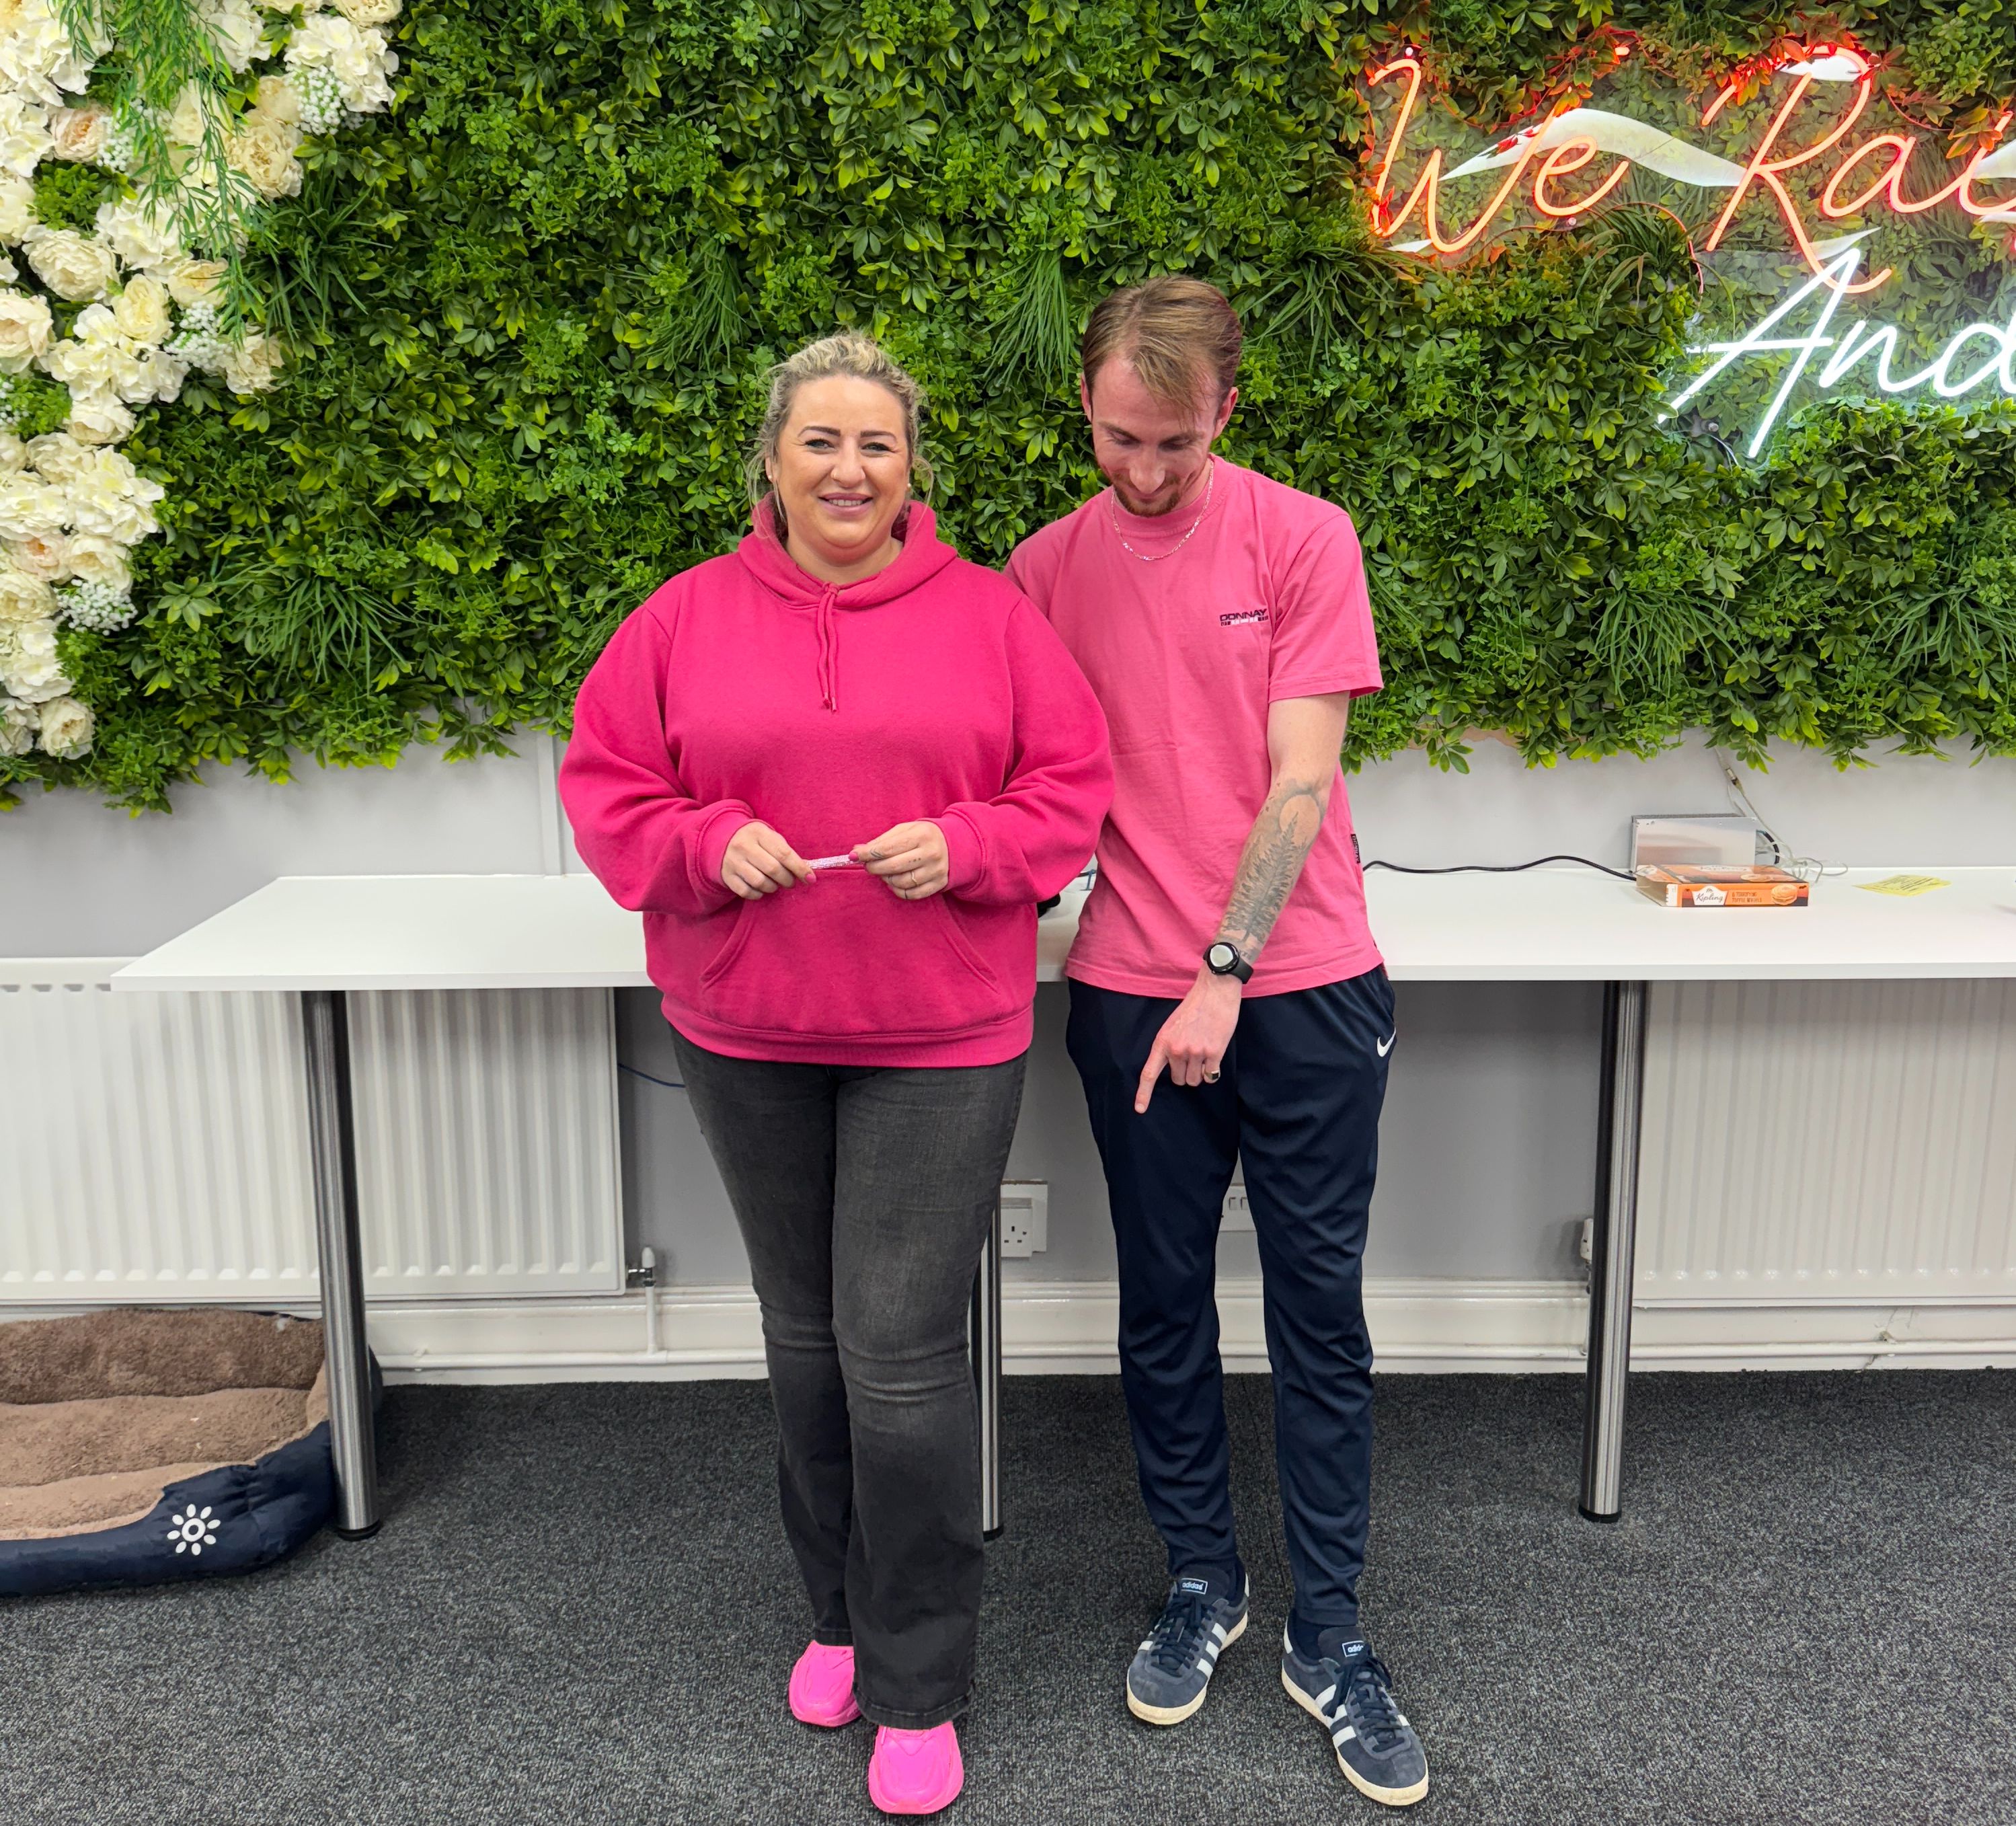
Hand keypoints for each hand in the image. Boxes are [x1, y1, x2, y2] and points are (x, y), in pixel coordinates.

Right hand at [721, 821, 813, 898]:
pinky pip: (746, 892)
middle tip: (790, 882)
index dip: (799, 868)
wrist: (724, 839)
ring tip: (775, 884)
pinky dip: (758, 894)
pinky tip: (761, 889)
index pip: (783, 853)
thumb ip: (786, 852)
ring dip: (773, 887)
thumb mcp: (770, 838)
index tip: (811, 879)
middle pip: (772, 869)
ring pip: (759, 882)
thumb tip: (806, 873)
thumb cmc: (756, 841)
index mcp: (758, 833)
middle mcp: (743, 846)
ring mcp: (733, 861)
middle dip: (787, 879)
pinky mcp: (727, 876)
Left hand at [855, 821, 949, 900]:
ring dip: (886, 879)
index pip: (887, 848)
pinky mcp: (939, 884)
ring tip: (884, 872)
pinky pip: (911, 894)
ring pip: (901, 882)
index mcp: (921, 835)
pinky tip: (895, 882)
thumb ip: (881, 840)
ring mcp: (936, 871)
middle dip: (874, 868)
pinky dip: (898, 890)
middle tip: (867, 866)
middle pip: (892, 866)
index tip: (854, 856)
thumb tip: (857, 851)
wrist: (955, 845)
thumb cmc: (923, 836)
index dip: (867, 854)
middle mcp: (930, 853)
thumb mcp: (905, 830)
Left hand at [1136, 970, 1241, 1112]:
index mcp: (1162, 1041)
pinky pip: (1211, 1076)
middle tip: (1192, 1054)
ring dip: (1200, 1072)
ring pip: (1195, 1080)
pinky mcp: (1214, 1052)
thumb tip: (1172, 1067)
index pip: (1149, 1073)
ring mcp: (1195, 1052)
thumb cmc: (1193, 1007)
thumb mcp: (1172, 1025)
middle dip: (1185, 1073)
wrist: (1214, 991)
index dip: (1143, 1094)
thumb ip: (1169, 1046)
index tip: (1139, 1109)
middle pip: (1179, 1080)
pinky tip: (1213, 1053)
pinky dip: (1212, 1071)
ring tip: (1203, 1051)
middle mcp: (1176, 1049)